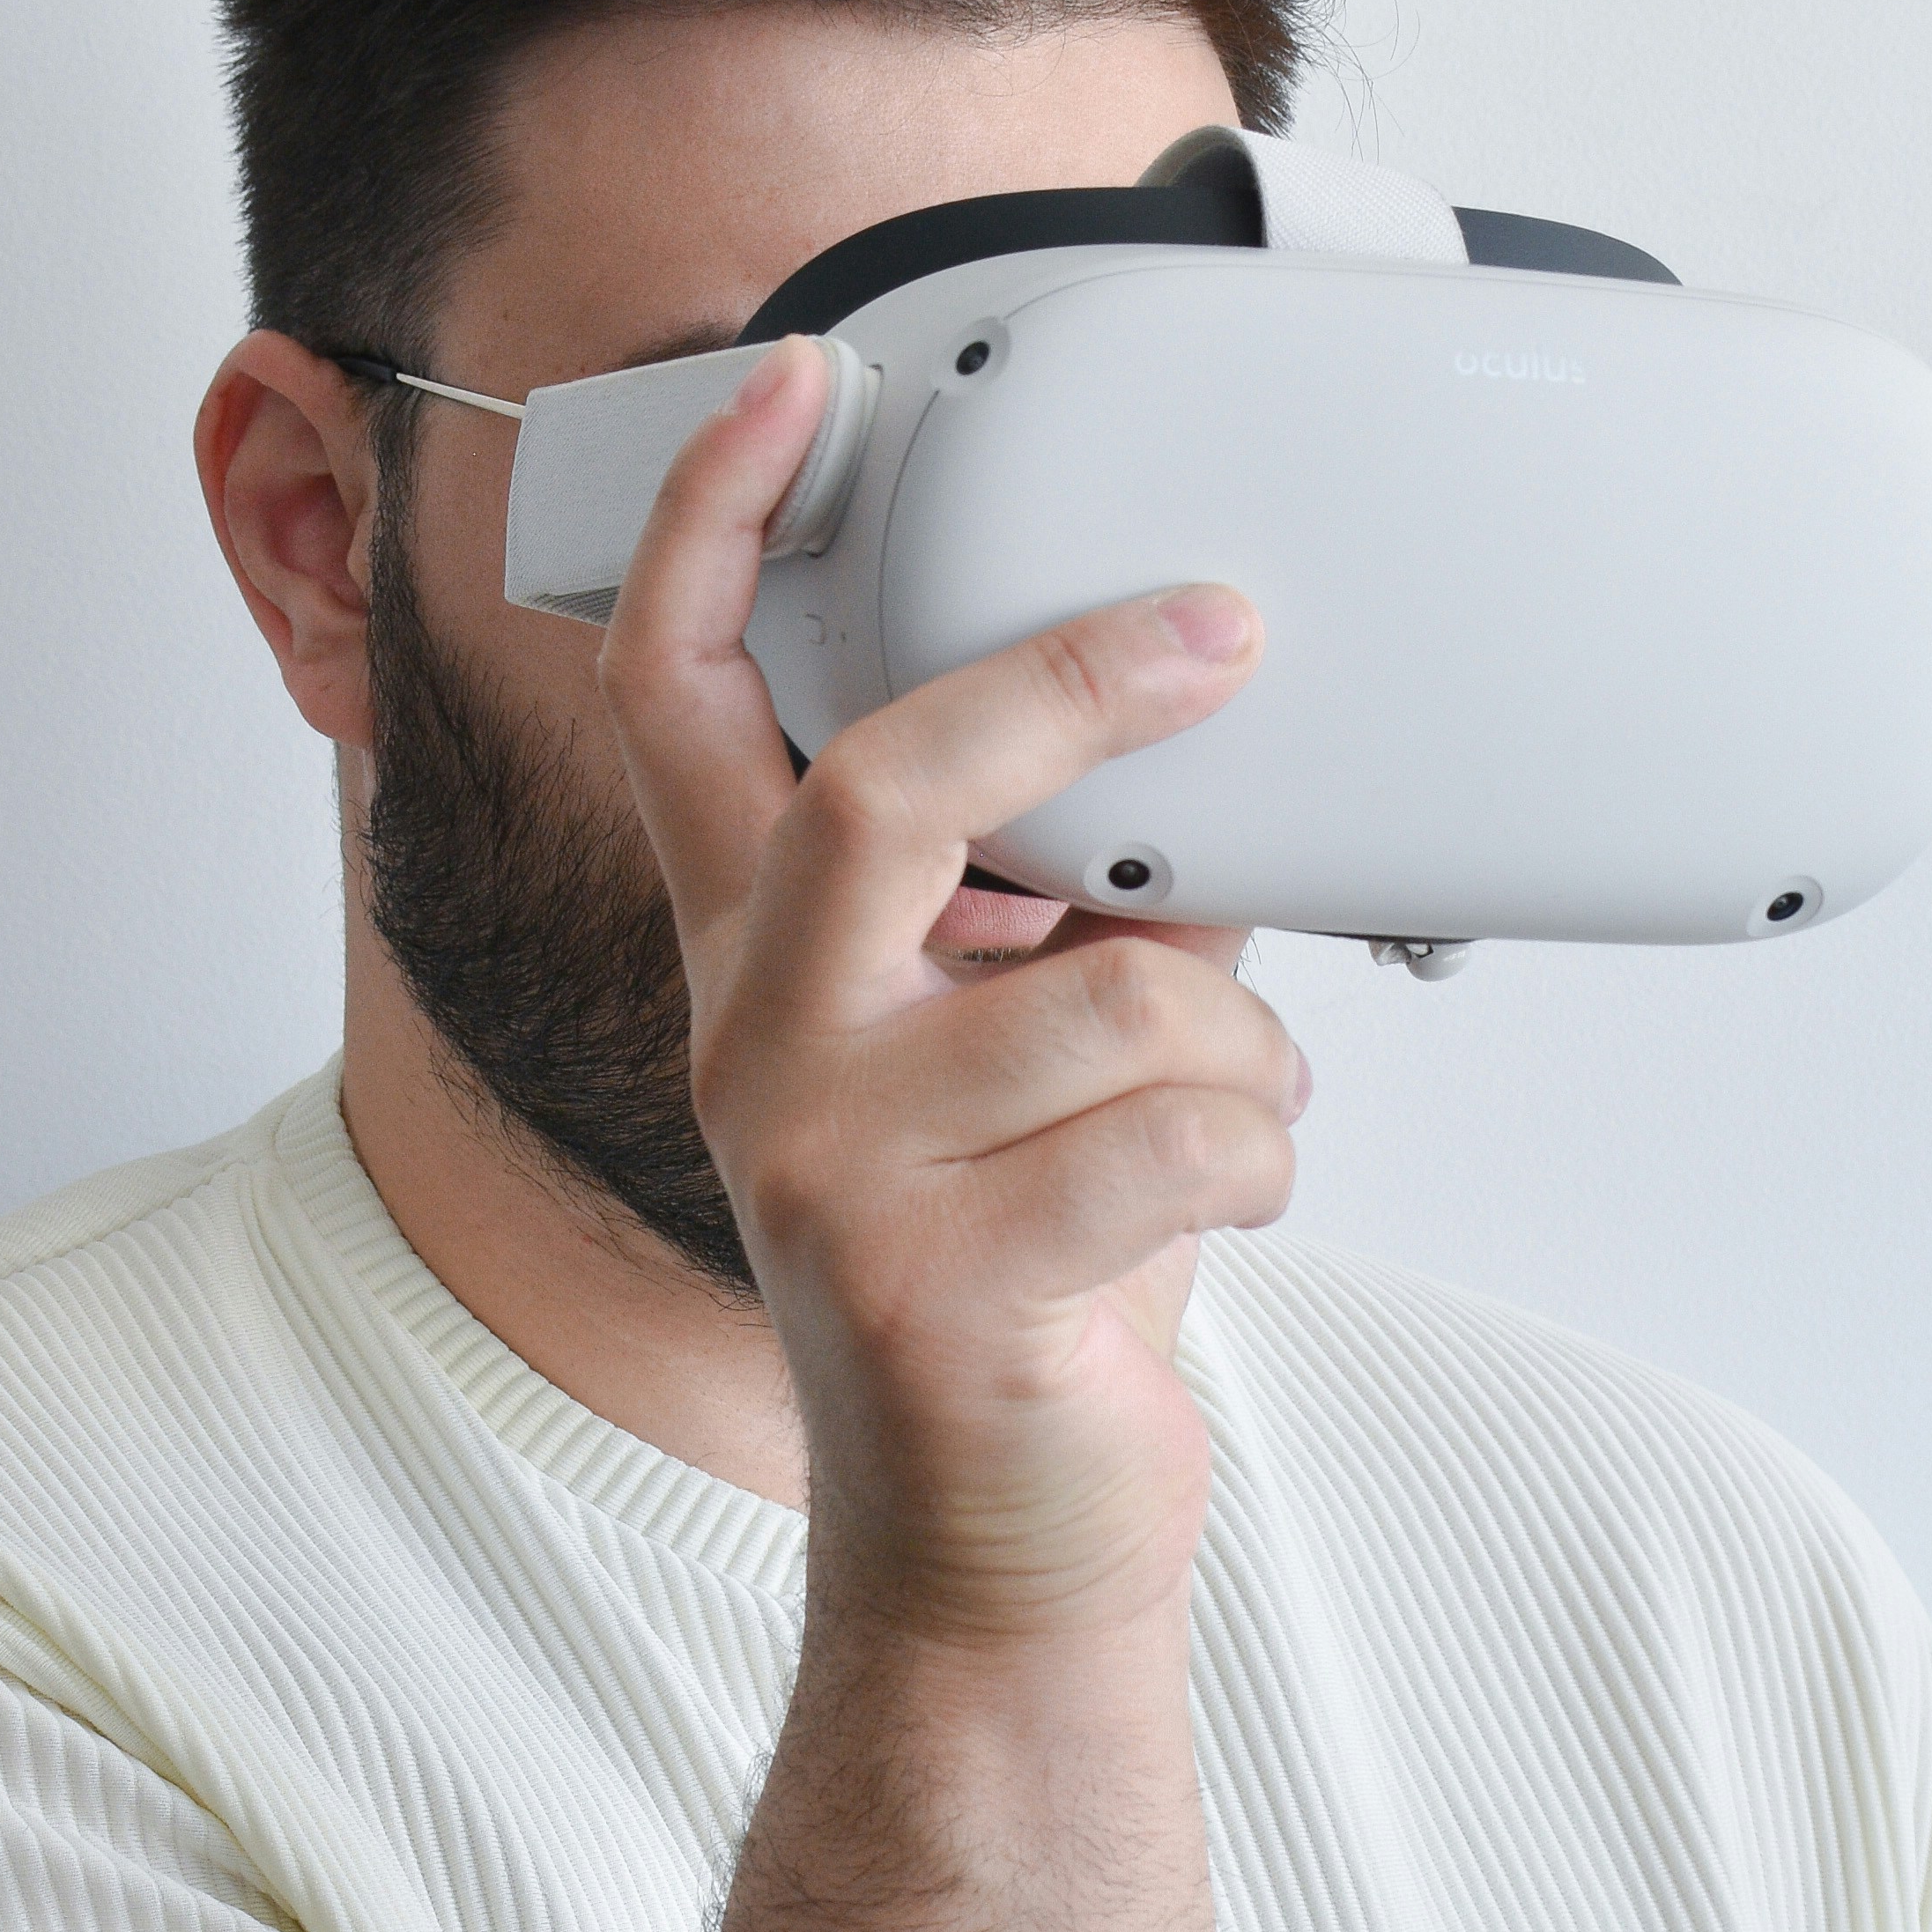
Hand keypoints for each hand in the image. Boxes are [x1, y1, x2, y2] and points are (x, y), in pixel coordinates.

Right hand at [597, 335, 1310, 1645]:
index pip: (671, 701)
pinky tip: (1222, 1203)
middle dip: (1073, 688)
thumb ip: (1072, 893)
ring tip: (1232, 1107)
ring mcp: (835, 1170)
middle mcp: (767, 1049)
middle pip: (887, 783)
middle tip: (1220, 632)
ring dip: (1239, 1036)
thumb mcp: (1026, 1050)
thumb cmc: (1026, 1283)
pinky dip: (1260, 1152)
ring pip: (1116, 983)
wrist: (1002, 1547)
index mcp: (762, 965)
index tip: (795, 384)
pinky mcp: (941, 1283)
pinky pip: (1183, 1130)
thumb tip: (1198, 737)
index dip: (715, 527)